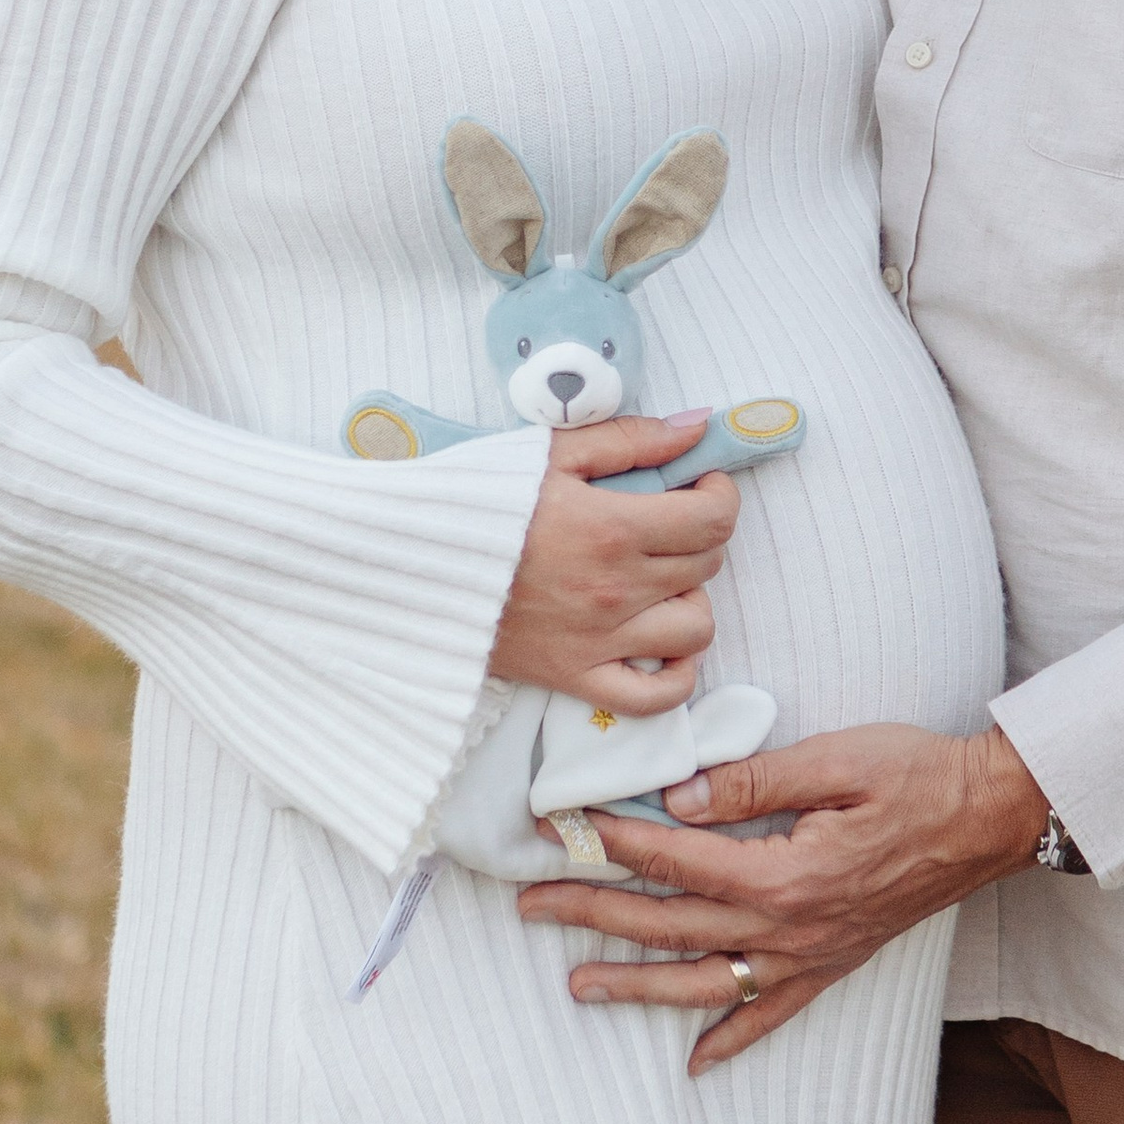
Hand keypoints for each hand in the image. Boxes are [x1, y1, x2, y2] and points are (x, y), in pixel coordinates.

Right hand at [490, 414, 739, 714]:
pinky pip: (656, 697)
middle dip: (698, 536)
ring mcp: (599, 640)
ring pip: (697, 629)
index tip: (698, 486)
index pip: (714, 519)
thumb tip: (696, 427)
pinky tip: (658, 642)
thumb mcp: (549, 453)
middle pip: (706, 566)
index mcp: (612, 528)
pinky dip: (674, 674)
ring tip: (657, 579)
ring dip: (689, 599)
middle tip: (665, 522)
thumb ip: (629, 439)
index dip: (719, 496)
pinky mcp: (575, 677)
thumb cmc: (473, 503)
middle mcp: (615, 589)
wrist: (403, 563)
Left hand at [516, 724, 1049, 1072]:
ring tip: (577, 986)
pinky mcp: (833, 965)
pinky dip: (731, 1039)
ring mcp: (811, 954)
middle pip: (672, 924)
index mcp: (786, 872)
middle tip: (533, 903)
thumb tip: (678, 798)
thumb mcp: (836, 758)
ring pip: (706, 981)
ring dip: (637, 985)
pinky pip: (772, 1014)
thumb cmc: (918, 775)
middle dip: (594, 913)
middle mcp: (791, 927)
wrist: (990, 817)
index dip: (614, 840)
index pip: (676, 857)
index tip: (563, 825)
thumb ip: (752, 782)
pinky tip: (694, 1060)